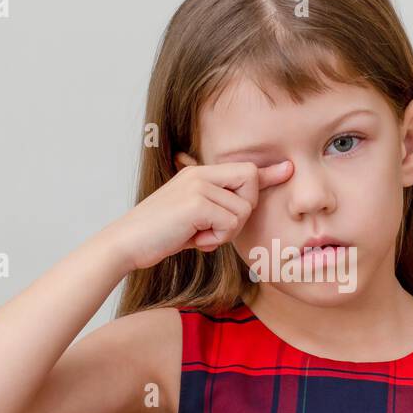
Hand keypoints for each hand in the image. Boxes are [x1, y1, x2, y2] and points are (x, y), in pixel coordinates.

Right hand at [103, 152, 293, 270]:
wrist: (126, 244)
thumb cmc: (158, 236)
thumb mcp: (192, 220)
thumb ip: (216, 211)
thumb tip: (241, 212)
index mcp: (198, 175)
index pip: (244, 168)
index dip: (267, 173)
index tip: (287, 169)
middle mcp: (200, 174)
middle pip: (251, 182)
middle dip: (242, 212)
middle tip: (216, 229)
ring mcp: (198, 186)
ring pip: (241, 210)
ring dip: (226, 232)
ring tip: (199, 236)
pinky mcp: (196, 202)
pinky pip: (229, 222)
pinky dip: (217, 238)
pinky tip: (195, 240)